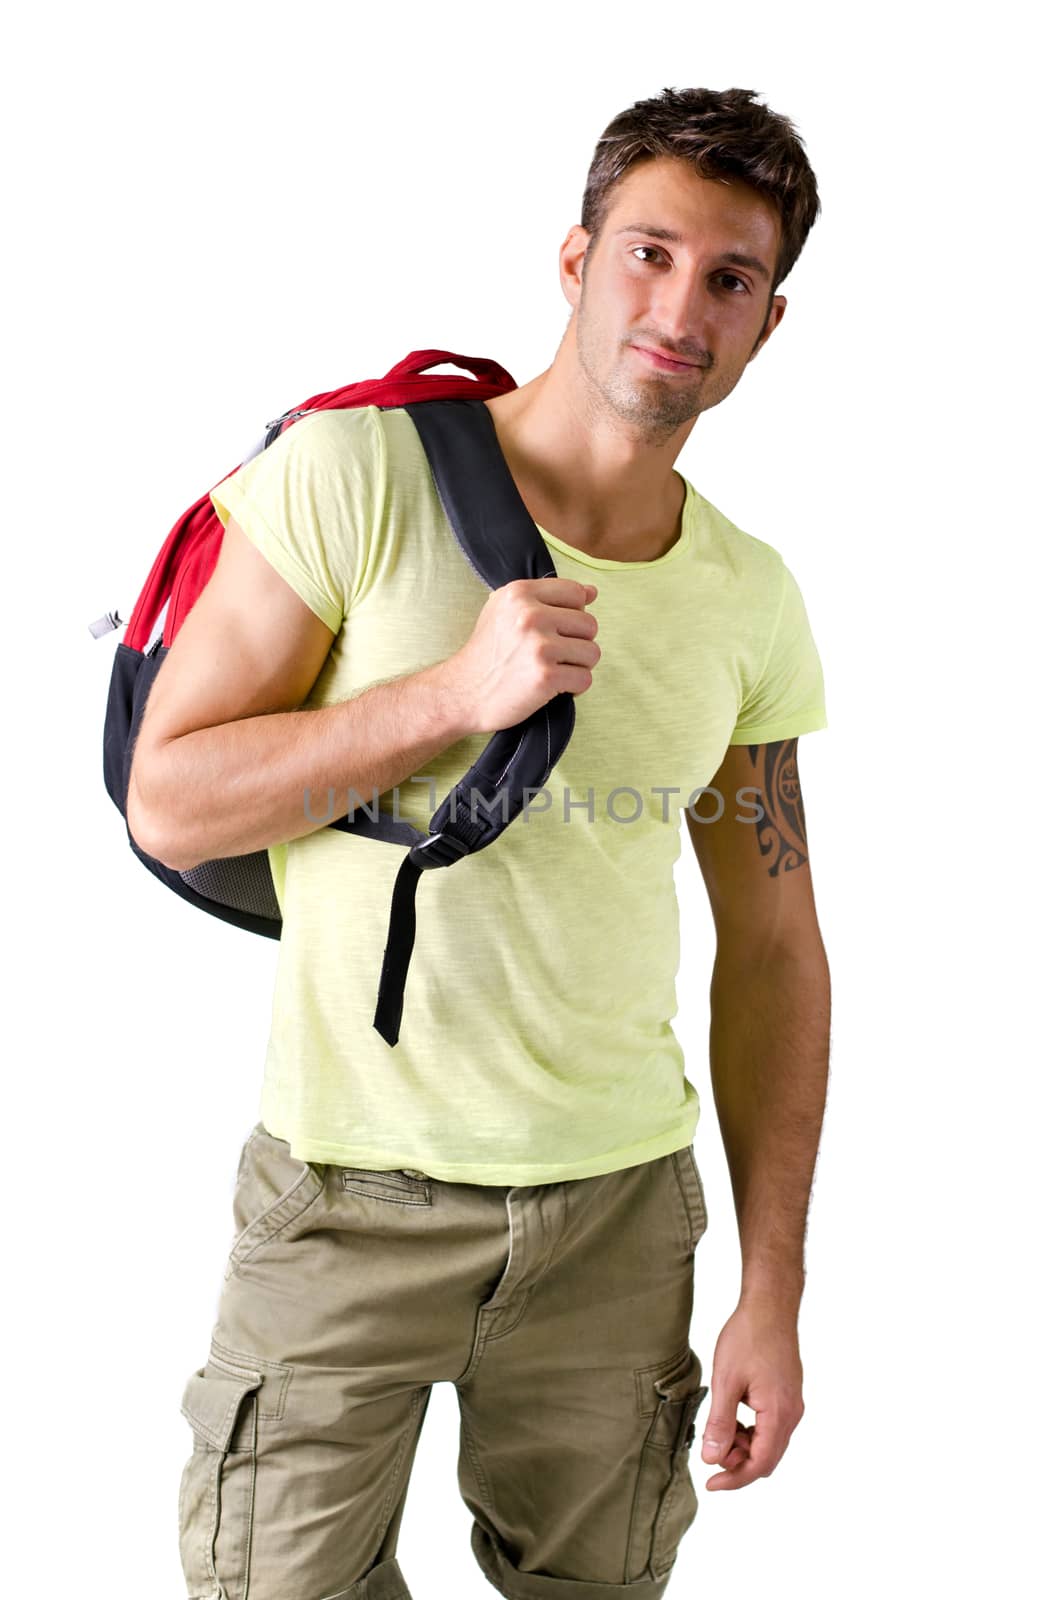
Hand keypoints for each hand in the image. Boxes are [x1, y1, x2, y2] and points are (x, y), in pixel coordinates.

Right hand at [441, 577, 598, 734]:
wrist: (462, 693)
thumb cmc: (487, 652)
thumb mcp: (505, 611)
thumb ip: (547, 598)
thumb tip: (592, 592)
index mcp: (520, 593)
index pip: (576, 593)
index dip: (573, 614)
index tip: (555, 631)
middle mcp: (530, 615)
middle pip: (589, 624)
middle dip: (577, 643)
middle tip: (553, 656)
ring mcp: (539, 646)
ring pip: (592, 652)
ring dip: (578, 666)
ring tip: (553, 670)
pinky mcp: (546, 676)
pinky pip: (585, 679)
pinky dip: (574, 688)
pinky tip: (552, 687)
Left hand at [700, 1297, 804, 1490]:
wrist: (770, 1306)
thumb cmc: (748, 1337)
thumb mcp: (726, 1381)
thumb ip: (720, 1423)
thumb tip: (712, 1459)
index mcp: (779, 1413)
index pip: (760, 1464)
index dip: (735, 1479)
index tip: (710, 1484)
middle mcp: (792, 1413)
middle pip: (767, 1458)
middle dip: (738, 1463)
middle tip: (710, 1454)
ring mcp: (793, 1404)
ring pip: (770, 1443)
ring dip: (744, 1447)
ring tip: (718, 1432)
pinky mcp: (789, 1395)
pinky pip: (772, 1426)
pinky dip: (752, 1432)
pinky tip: (732, 1418)